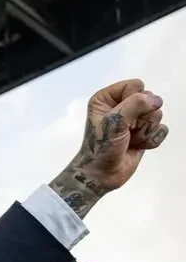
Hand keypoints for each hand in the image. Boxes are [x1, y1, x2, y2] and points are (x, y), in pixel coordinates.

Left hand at [50, 80, 167, 213]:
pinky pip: (161, 129)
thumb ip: (135, 104)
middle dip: (142, 118)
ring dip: (145, 131)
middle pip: (150, 99)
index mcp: (108, 98)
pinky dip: (151, 140)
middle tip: (127, 131)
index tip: (123, 117)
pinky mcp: (144, 133)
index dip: (135, 100)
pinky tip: (138, 146)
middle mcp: (122, 105)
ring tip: (130, 140)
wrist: (102, 175)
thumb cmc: (101, 148)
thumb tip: (156, 100)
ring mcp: (134, 120)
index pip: (136, 85)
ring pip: (157, 115)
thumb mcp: (113, 121)